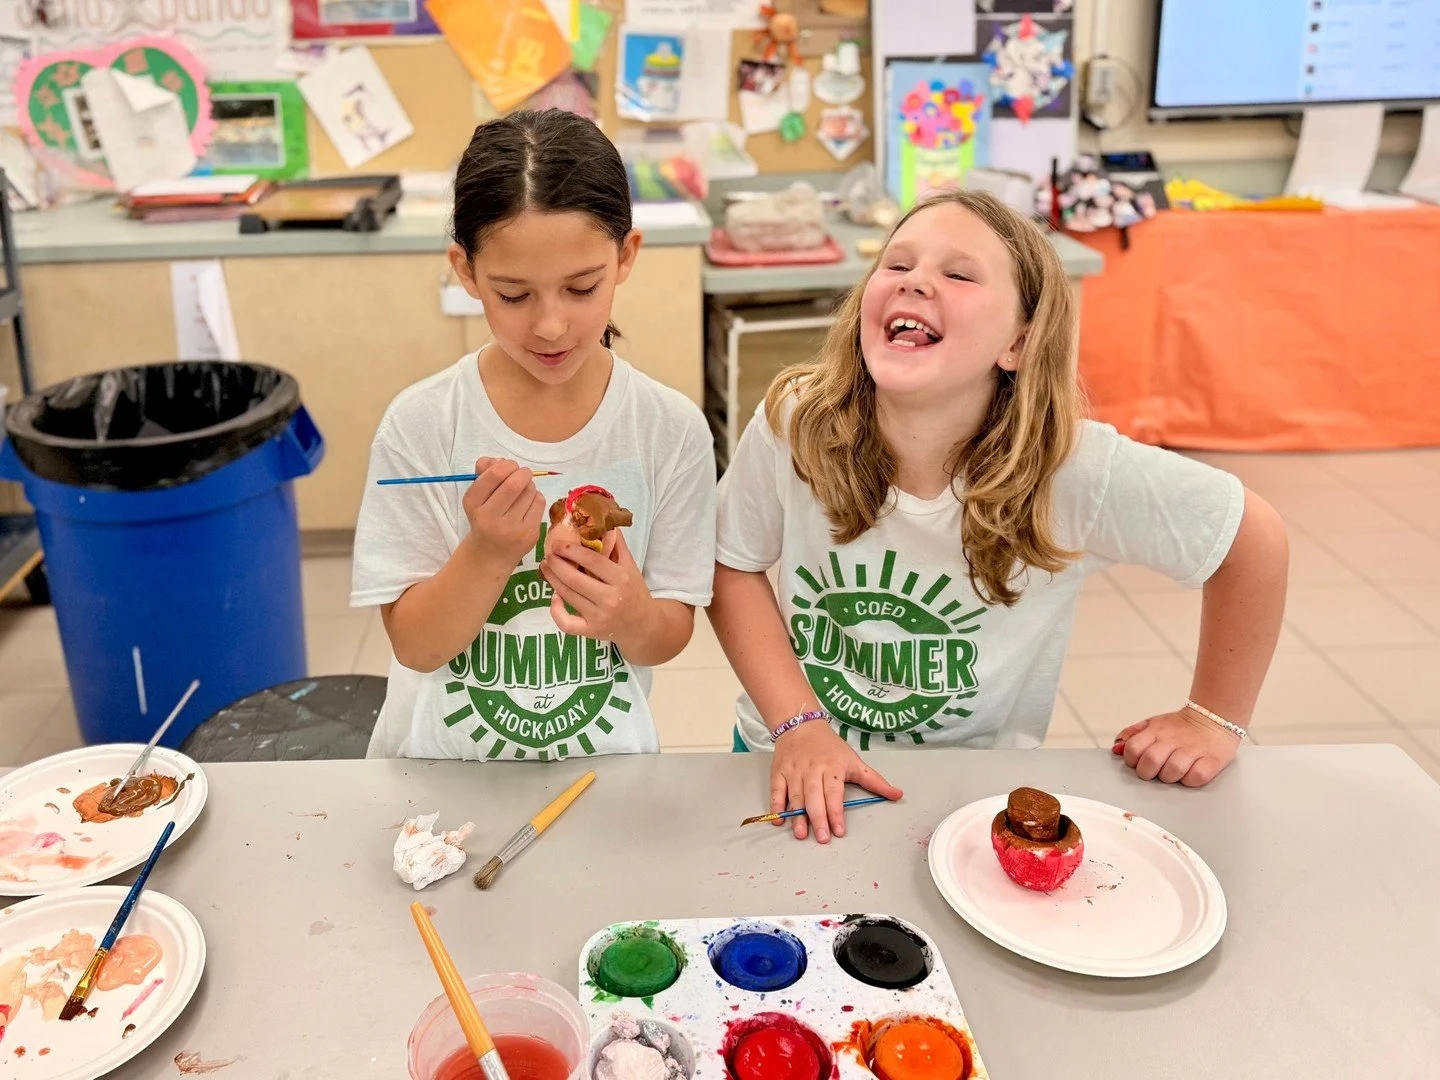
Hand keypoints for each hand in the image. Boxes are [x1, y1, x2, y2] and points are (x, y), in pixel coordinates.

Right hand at [461, 458, 544, 565]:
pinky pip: (539, 502)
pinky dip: (535, 496)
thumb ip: (484, 472)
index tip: (509, 466)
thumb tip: (498, 459)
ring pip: (529, 491)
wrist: (491, 554)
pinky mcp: (529, 534)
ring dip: (529, 484)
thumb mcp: (477, 496)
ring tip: (522, 492)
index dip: (506, 465)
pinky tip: (527, 504)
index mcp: (473, 504)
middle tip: (522, 473)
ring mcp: (511, 529)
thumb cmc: (485, 517)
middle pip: (514, 483)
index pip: (493, 475)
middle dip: (522, 472)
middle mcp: (489, 518)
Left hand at [543, 530, 647, 642]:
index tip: (558, 543)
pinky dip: (556, 610)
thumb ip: (618, 544)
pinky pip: (566, 623)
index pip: (592, 561)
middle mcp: (610, 598)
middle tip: (548, 553)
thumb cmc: (635, 592)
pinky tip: (554, 597)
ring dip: (552, 579)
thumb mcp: (630, 566)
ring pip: (567, 595)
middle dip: (556, 563)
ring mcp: (599, 616)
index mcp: (621, 579)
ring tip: (546, 566)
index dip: (571, 550)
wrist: (643, 625)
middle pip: (574, 578)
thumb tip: (604, 521)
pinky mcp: (591, 631)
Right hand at [770, 721, 902, 842]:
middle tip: (822, 838)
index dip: (836, 813)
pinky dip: (777, 805)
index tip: (839, 831)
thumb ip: (875, 781)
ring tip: (801, 834)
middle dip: (818, 819)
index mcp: (833, 767)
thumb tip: (898, 794)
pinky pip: (777, 790)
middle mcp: (813, 770)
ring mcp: (794, 771)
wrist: (802, 725)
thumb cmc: (830, 747)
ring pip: (796, 796)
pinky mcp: (779, 772)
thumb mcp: (855, 761)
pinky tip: (779, 819)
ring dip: (797, 816)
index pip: (834, 793)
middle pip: (814, 797)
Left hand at [1112, 708, 1240, 786]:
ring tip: (1174, 772)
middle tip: (1155, 771)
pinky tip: (1190, 773)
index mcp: (1156, 731)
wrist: (1213, 718)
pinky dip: (1191, 780)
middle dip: (1148, 772)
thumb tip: (1116, 749)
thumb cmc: (1180, 727)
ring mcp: (1192, 750)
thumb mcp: (1152, 724)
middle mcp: (1172, 740)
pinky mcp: (1211, 761)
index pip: (1133, 748)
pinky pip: (1196, 777)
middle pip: (1150, 761)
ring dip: (1170, 777)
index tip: (1139, 763)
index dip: (1132, 760)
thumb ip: (1132, 734)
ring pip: (1172, 771)